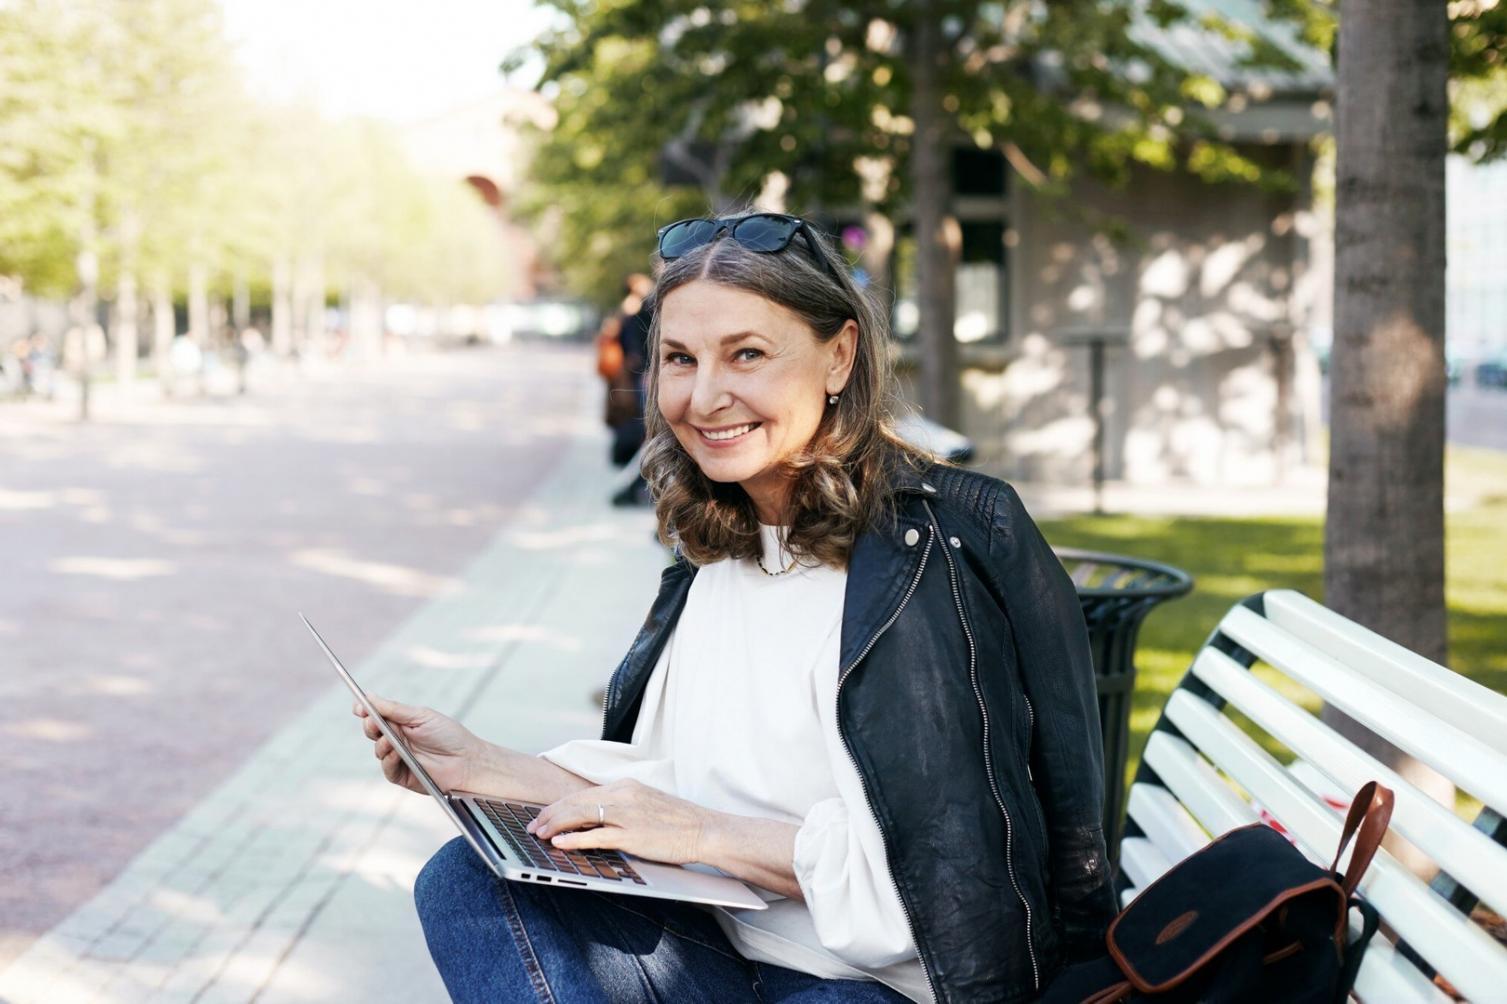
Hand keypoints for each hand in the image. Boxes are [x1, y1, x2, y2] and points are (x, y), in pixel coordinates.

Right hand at [354, 695, 480, 795]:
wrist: (467, 761)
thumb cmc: (449, 736)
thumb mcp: (421, 716)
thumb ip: (394, 709)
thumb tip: (369, 696)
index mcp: (403, 722)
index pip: (378, 715)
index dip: (366, 710)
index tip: (358, 706)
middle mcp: (399, 739)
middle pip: (373, 731)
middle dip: (370, 725)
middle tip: (373, 722)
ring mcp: (400, 758)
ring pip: (378, 750)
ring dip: (381, 743)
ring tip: (391, 740)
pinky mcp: (402, 775)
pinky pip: (387, 768)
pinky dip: (388, 760)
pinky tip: (395, 753)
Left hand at [526, 778, 718, 865]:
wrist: (705, 830)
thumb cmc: (678, 822)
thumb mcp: (646, 804)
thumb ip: (621, 807)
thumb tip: (596, 818)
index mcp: (626, 786)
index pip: (583, 794)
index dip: (560, 805)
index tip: (544, 815)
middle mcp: (624, 795)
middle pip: (577, 801)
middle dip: (551, 814)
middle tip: (533, 825)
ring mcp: (627, 814)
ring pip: (581, 814)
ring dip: (556, 824)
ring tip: (539, 833)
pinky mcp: (633, 835)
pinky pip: (597, 835)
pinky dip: (575, 839)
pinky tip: (560, 843)